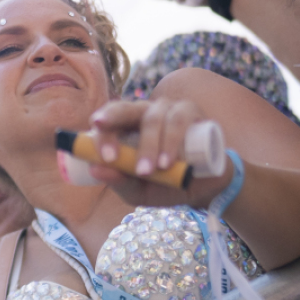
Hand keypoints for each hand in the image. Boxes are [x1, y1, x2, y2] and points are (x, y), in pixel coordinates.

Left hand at [86, 97, 221, 207]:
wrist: (204, 188)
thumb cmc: (165, 185)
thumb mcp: (139, 191)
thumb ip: (120, 182)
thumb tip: (95, 170)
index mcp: (126, 128)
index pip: (108, 123)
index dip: (103, 136)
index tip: (104, 157)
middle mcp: (144, 113)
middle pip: (124, 109)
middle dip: (113, 121)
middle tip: (111, 146)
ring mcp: (168, 109)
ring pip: (153, 119)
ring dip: (149, 147)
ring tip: (150, 171)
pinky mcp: (191, 111)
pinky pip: (178, 120)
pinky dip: (172, 141)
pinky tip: (168, 162)